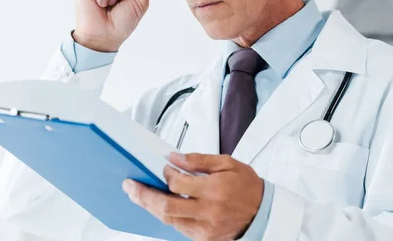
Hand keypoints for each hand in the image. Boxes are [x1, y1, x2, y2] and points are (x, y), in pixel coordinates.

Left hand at [123, 153, 263, 240]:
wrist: (263, 213)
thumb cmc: (246, 186)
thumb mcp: (228, 164)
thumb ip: (200, 160)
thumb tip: (174, 158)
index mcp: (215, 190)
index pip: (179, 184)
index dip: (166, 175)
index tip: (162, 167)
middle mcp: (208, 212)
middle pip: (166, 206)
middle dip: (143, 195)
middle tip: (129, 186)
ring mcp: (205, 229)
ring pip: (168, 219)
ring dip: (149, 206)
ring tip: (137, 194)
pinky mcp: (203, 238)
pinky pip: (178, 227)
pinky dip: (165, 215)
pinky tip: (156, 205)